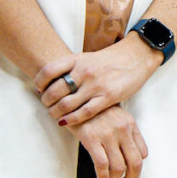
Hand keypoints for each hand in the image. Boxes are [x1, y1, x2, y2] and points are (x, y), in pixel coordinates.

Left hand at [40, 35, 163, 128]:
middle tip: (48, 106)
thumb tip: (52, 84)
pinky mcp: (108, 96)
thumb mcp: (88, 58)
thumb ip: (71, 69)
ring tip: (56, 115)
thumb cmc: (110, 59)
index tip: (40, 90)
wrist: (137, 56)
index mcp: (78, 59)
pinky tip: (65, 121)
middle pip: (54, 91)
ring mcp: (96, 84)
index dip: (39, 83)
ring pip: (66, 104)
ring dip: (56, 113)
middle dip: (46, 102)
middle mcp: (85, 71)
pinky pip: (84, 112)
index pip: (48, 71)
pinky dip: (71, 119)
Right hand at [77, 104, 148, 177]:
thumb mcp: (117, 116)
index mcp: (130, 125)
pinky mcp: (91, 138)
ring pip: (119, 166)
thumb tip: (133, 155)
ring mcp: (108, 134)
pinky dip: (103, 176)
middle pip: (135, 162)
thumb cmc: (96, 110)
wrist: (76, 96)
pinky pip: (102, 164)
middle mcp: (122, 130)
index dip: (137, 167)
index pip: (143, 153)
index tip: (130, 174)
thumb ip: (126, 132)